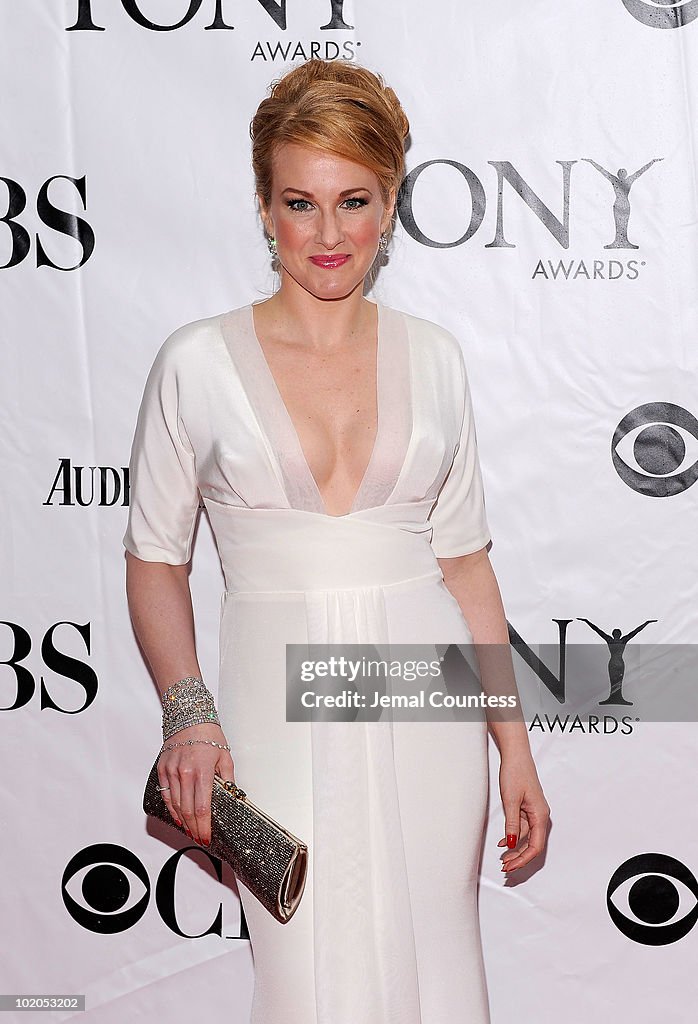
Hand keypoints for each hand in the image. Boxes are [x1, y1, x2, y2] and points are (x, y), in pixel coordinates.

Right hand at [156, 722, 234, 846]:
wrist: (189, 716)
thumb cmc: (208, 734)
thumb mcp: (225, 756)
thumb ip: (227, 779)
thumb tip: (232, 796)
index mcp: (202, 770)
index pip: (202, 807)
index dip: (204, 825)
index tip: (206, 836)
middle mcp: (184, 772)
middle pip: (188, 810)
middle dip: (194, 828)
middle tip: (199, 838)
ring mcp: (171, 771)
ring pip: (175, 805)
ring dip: (183, 821)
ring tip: (191, 830)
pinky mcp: (162, 768)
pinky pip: (166, 794)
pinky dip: (171, 809)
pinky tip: (178, 817)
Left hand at [497, 750, 549, 873]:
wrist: (516, 756)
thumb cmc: (516, 773)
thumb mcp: (510, 800)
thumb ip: (512, 823)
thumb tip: (511, 843)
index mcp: (540, 815)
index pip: (536, 846)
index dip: (523, 859)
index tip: (511, 867)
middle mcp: (540, 816)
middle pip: (533, 845)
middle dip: (519, 858)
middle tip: (505, 868)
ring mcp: (534, 813)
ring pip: (526, 838)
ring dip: (515, 849)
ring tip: (502, 859)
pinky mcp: (527, 809)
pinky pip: (522, 828)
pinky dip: (513, 836)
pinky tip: (503, 843)